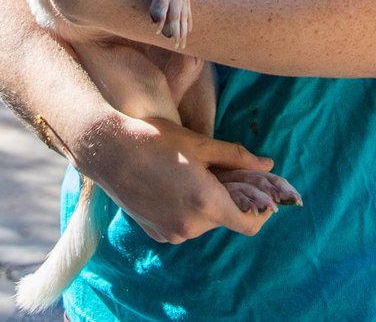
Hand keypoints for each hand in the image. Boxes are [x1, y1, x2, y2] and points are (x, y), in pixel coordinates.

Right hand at [75, 112, 286, 244]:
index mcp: (207, 203)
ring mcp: (172, 233)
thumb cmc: (155, 140)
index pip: (249, 224)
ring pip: (205, 221)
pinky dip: (188, 209)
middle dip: (231, 197)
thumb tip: (268, 165)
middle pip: (226, 218)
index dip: (262, 212)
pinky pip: (184, 225)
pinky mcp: (157, 233)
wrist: (107, 150)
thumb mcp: (200, 145)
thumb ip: (238, 158)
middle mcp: (191, 227)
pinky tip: (175, 184)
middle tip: (222, 169)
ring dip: (208, 202)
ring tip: (194, 173)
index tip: (262, 195)